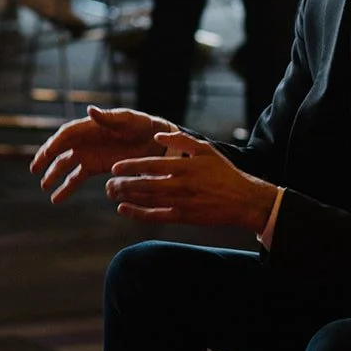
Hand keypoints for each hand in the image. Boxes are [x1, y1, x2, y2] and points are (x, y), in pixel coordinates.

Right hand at [31, 106, 176, 203]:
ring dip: (53, 175)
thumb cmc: (142, 126)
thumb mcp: (127, 120)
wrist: (156, 142)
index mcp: (90, 126)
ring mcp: (88, 154)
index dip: (55, 143)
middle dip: (46, 158)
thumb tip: (90, 110)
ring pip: (64, 165)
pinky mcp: (94, 167)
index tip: (46, 154)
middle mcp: (84, 140)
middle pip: (59, 149)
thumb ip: (108, 118)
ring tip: (44, 187)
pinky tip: (56, 199)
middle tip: (35, 169)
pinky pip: (76, 178)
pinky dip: (66, 188)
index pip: (66, 134)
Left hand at [104, 131, 279, 228]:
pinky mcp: (182, 217)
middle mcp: (180, 185)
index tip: (116, 167)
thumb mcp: (206, 150)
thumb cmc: (223, 173)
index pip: (151, 165)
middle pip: (144, 184)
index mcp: (185, 166)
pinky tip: (123, 209)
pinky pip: (155, 216)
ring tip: (112, 193)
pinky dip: (137, 213)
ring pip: (147, 200)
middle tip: (108, 182)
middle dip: (123, 184)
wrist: (242, 200)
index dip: (131, 166)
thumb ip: (182, 140)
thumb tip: (159, 134)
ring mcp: (181, 202)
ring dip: (127, 197)